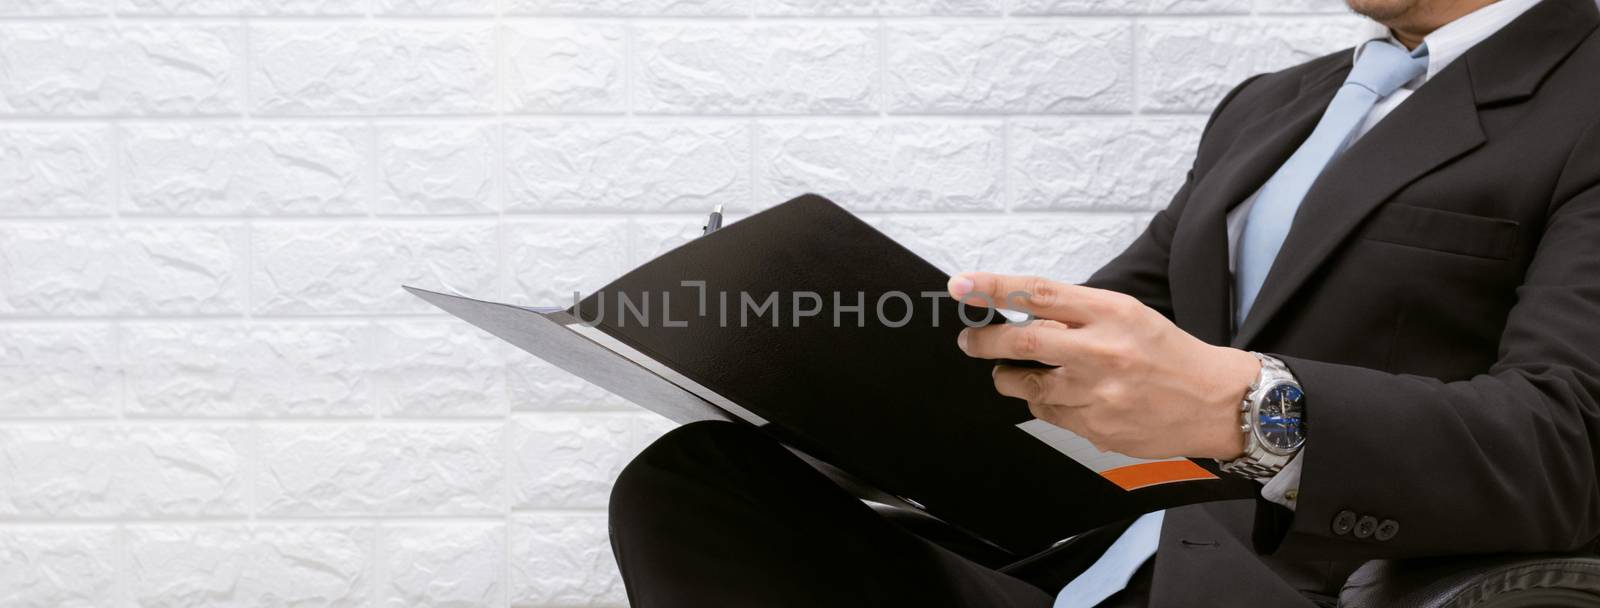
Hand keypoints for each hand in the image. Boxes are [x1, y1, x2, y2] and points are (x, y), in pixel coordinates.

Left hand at [949, 272, 1258, 460]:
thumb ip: (1076, 313)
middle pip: (1023, 342)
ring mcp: (1098, 394)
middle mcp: (1102, 352)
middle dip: (984, 341)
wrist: (1214, 402)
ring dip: (1009, 377)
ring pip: (1026, 386)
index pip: (1039, 293)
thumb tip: (1022, 314)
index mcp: (1111, 314)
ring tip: (1011, 371)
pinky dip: (1042, 402)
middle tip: (969, 340)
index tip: (961, 285)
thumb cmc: (1169, 354)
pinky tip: (1059, 395)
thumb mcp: (1127, 314)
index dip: (993, 288)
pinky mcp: (1096, 428)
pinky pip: (1048, 414)